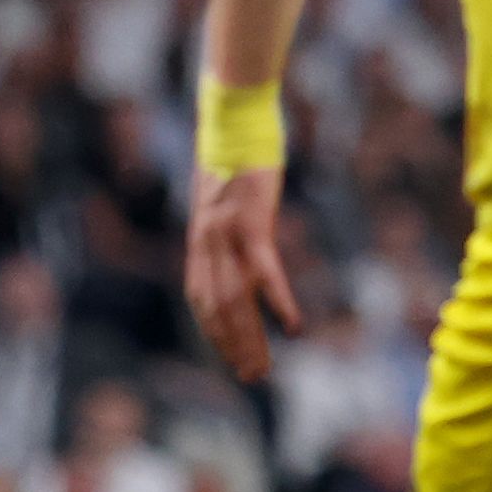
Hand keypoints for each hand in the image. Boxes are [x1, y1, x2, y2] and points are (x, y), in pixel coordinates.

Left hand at [184, 162, 297, 380]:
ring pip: (237, 299)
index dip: (215, 332)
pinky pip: (264, 271)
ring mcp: (226, 233)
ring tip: (264, 367)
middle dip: (233, 346)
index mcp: (200, 237)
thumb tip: (232, 239)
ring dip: (251, 338)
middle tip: (251, 376)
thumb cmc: (233, 150)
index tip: (230, 358)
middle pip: (218, 307)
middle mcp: (207, 241)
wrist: (232, 115)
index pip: (201, 298)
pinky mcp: (252, 221)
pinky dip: (277, 302)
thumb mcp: (221, 193)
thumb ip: (222, 223)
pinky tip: (292, 327)